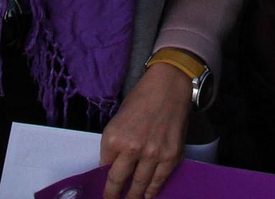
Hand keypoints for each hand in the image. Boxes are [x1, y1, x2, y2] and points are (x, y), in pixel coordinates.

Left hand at [100, 63, 190, 198]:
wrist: (169, 86)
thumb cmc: (141, 99)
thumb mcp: (118, 120)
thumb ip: (115, 144)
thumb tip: (112, 166)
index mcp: (114, 137)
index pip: (104, 167)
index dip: (103, 180)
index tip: (103, 192)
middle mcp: (132, 148)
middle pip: (119, 180)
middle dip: (114, 195)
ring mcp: (153, 153)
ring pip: (140, 185)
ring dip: (134, 196)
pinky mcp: (171, 155)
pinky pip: (160, 179)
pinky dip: (153, 190)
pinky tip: (149, 195)